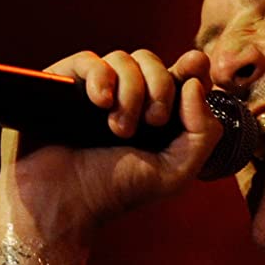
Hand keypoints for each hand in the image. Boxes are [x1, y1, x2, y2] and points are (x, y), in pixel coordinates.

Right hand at [0, 48, 221, 253]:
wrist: (62, 205)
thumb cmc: (116, 192)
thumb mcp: (175, 172)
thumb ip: (202, 133)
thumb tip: (194, 84)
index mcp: (156, 115)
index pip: (180, 75)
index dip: (192, 66)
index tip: (195, 65)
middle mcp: (126, 97)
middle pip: (153, 62)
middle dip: (161, 85)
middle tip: (154, 121)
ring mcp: (94, 90)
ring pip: (123, 59)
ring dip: (131, 90)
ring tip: (119, 129)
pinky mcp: (63, 84)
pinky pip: (88, 60)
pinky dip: (100, 77)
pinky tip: (100, 103)